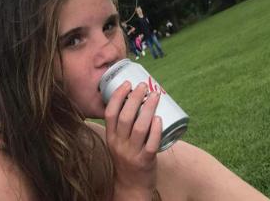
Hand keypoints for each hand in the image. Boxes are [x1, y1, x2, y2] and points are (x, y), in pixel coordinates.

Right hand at [104, 81, 161, 199]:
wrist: (131, 186)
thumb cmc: (126, 159)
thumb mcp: (117, 143)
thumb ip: (122, 127)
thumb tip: (134, 100)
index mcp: (110, 138)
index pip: (110, 113)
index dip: (118, 96)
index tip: (127, 84)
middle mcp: (119, 144)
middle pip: (125, 117)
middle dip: (134, 98)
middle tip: (143, 86)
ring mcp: (132, 153)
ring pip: (140, 127)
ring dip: (148, 109)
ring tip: (154, 95)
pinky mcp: (145, 160)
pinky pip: (151, 143)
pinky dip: (156, 129)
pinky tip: (159, 118)